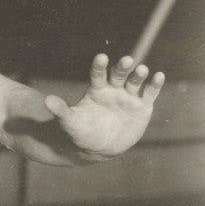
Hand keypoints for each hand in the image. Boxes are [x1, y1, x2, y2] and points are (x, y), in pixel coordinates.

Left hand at [42, 54, 164, 158]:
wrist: (100, 147)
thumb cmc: (83, 132)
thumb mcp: (71, 122)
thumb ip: (61, 110)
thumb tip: (46, 100)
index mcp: (97, 89)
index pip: (98, 74)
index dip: (99, 66)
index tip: (100, 58)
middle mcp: (114, 89)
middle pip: (119, 74)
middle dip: (122, 67)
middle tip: (126, 60)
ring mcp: (129, 97)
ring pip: (135, 82)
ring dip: (139, 75)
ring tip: (142, 70)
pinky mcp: (143, 106)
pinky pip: (150, 93)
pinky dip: (155, 84)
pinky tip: (158, 76)